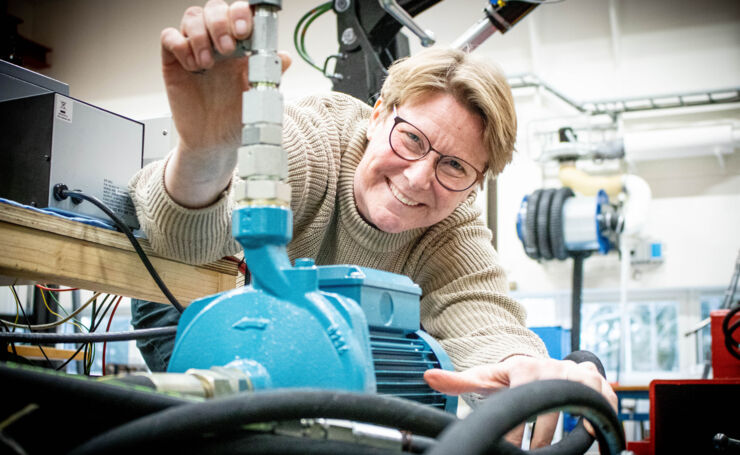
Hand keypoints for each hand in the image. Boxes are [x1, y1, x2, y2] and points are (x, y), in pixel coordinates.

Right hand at [160, 0, 290, 207]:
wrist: (214, 143)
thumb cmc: (236, 119)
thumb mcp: (259, 97)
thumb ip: (271, 75)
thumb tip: (285, 57)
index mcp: (241, 48)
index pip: (239, 14)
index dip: (241, 14)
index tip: (245, 30)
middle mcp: (218, 44)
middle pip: (215, 9)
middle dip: (222, 23)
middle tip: (228, 50)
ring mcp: (195, 50)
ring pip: (192, 17)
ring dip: (201, 36)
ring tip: (209, 64)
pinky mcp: (174, 62)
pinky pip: (169, 37)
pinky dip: (180, 45)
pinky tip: (192, 66)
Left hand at [424, 356, 617, 448]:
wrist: (543, 362)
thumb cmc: (512, 376)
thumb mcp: (487, 377)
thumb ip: (458, 381)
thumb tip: (427, 376)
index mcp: (526, 368)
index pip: (519, 407)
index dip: (513, 434)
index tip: (505, 448)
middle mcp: (554, 369)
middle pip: (547, 418)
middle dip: (536, 442)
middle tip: (527, 454)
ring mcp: (578, 375)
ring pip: (576, 413)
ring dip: (565, 437)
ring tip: (552, 451)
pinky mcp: (598, 383)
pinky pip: (603, 406)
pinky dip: (597, 421)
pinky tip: (588, 434)